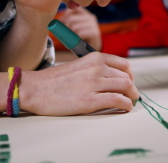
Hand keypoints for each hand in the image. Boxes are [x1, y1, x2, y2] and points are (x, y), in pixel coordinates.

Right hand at [22, 52, 138, 114]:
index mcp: (94, 58)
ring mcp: (94, 83)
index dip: (130, 76)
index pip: (124, 64)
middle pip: (127, 77)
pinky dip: (126, 105)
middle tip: (131, 96)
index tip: (129, 84)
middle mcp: (97, 68)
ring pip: (126, 87)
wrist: (35, 88)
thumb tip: (113, 78)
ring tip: (130, 103)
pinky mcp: (90, 100)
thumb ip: (95, 68)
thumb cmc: (54, 80)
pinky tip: (125, 108)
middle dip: (132, 88)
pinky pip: (118, 100)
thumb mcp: (79, 65)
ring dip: (132, 97)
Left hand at [60, 7, 102, 50]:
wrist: (93, 48)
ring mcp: (93, 24)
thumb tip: (61, 19)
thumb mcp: (75, 27)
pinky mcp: (95, 32)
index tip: (63, 21)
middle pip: (71, 18)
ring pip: (74, 27)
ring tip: (73, 37)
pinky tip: (78, 40)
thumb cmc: (82, 37)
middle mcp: (90, 17)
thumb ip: (69, 21)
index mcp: (86, 14)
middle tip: (66, 33)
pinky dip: (76, 38)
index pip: (73, 7)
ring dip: (71, 34)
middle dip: (65, 26)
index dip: (66, 13)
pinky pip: (80, 33)